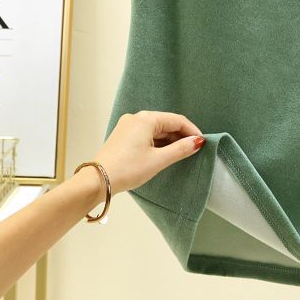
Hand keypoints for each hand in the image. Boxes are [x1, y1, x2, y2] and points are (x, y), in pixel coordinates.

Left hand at [91, 111, 205, 195]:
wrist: (97, 181)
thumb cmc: (128, 169)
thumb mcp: (158, 160)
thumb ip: (180, 149)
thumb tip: (197, 142)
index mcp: (146, 119)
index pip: (176, 120)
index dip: (191, 131)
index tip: (202, 142)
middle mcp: (136, 118)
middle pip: (166, 123)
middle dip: (180, 135)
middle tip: (193, 149)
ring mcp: (127, 126)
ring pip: (155, 129)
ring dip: (169, 140)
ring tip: (180, 153)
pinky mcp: (122, 136)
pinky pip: (145, 134)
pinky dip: (157, 142)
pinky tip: (163, 153)